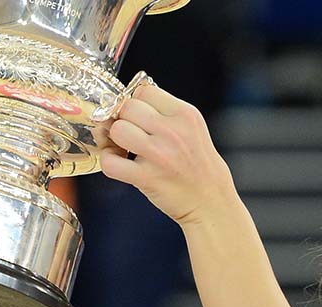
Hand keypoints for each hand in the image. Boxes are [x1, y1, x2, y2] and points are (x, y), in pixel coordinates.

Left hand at [100, 82, 240, 227]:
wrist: (211, 201)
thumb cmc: (199, 166)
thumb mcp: (193, 129)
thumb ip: (165, 112)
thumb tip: (126, 102)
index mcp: (185, 114)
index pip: (144, 91)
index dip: (136, 104)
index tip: (140, 119)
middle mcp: (173, 131)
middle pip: (127, 107)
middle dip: (124, 120)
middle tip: (130, 135)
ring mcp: (160, 155)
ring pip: (117, 130)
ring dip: (114, 140)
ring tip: (124, 150)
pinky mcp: (147, 178)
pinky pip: (111, 162)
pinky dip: (109, 163)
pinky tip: (121, 166)